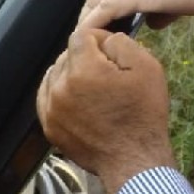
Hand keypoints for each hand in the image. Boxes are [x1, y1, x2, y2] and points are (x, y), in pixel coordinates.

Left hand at [37, 30, 176, 193]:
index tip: (110, 49)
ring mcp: (51, 109)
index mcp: (84, 70)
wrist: (133, 158)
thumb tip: (103, 39)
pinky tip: (76, 97)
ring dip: (71, 75)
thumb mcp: (146, 67)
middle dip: (85, 57)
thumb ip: (119, 43)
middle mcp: (60, 88)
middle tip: (106, 71)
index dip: (98, 38)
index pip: (80, 36)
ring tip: (93, 86)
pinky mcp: (49, 126)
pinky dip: (59, 92)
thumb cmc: (143, 113)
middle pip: (66, 56)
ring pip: (54, 75)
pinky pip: (47, 98)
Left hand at [77, 0, 193, 30]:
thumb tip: (152, 23)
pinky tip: (91, 41)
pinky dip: (93, 24)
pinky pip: (103, 9)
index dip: (104, 1)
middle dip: (92, 11)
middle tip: (90, 36)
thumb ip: (166, 5)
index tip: (102, 22)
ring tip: (88, 43)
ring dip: (89, 20)